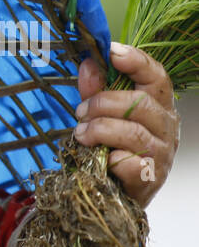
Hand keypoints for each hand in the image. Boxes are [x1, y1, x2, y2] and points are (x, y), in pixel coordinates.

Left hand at [73, 41, 178, 209]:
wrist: (115, 195)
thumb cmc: (111, 149)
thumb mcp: (102, 116)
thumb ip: (96, 91)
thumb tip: (88, 63)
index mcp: (158, 106)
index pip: (157, 77)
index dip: (137, 62)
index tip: (113, 51)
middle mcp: (166, 127)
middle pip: (141, 103)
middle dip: (103, 103)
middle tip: (79, 112)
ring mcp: (161, 153)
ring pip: (132, 132)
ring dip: (99, 130)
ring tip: (80, 135)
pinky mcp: (150, 177)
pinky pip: (128, 163)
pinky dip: (108, 159)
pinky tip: (100, 160)